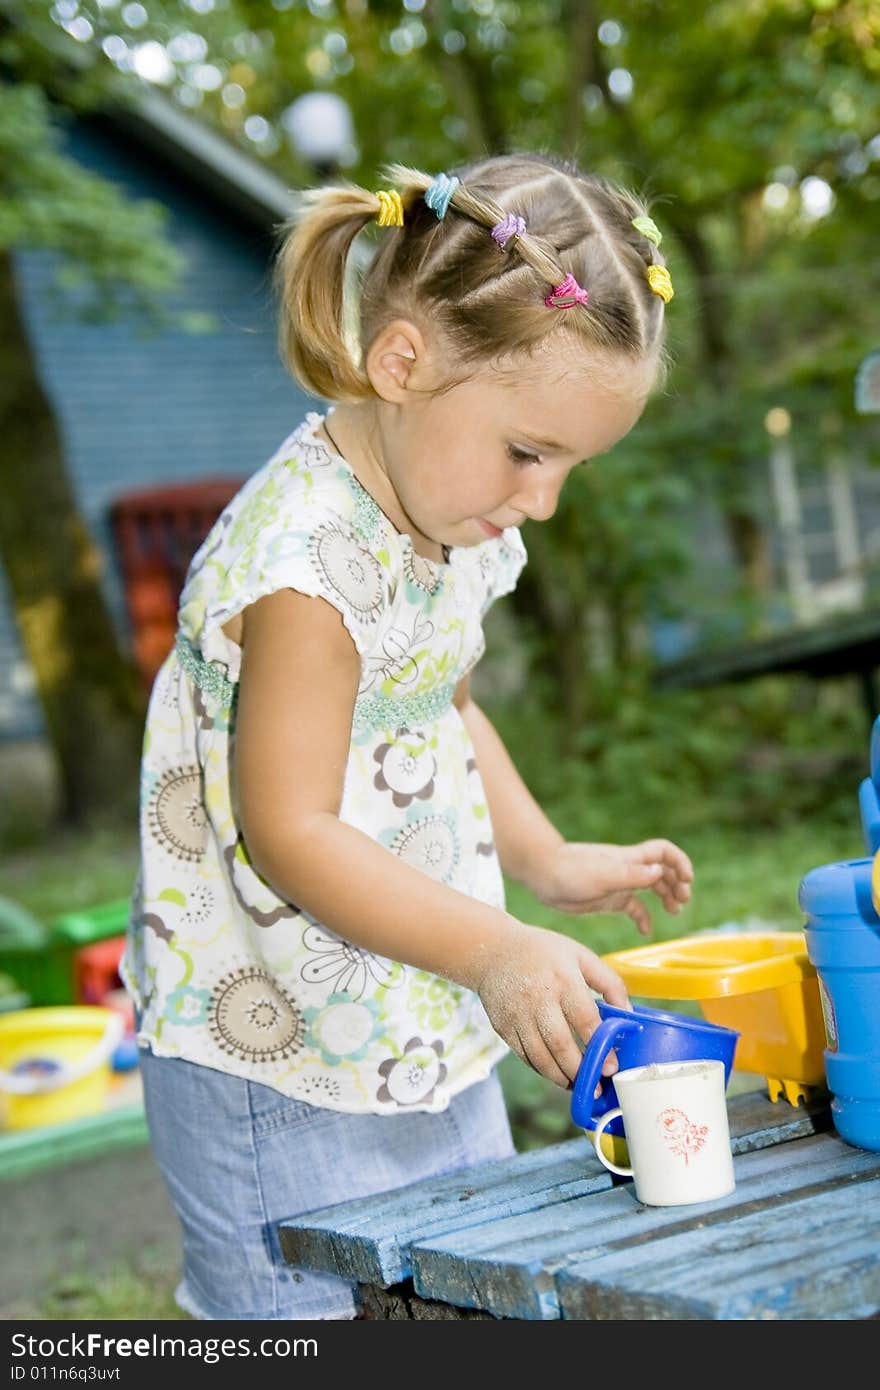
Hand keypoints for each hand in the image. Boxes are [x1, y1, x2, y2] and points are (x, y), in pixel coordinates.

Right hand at [474, 918, 629, 1088]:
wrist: (493, 950)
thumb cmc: (544, 952)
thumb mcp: (581, 956)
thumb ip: (610, 983)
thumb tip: (628, 1015)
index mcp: (563, 978)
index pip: (585, 1020)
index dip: (600, 1047)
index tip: (612, 1068)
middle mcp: (538, 997)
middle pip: (561, 1045)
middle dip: (581, 1071)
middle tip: (596, 1087)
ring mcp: (517, 1014)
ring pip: (540, 1057)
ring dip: (560, 1077)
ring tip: (577, 1085)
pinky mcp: (502, 1026)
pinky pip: (524, 1056)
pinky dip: (541, 1069)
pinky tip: (556, 1072)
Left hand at [533, 839, 693, 936]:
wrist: (543, 875)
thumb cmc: (570, 871)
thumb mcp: (603, 876)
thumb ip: (632, 875)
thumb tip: (660, 871)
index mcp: (629, 859)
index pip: (663, 853)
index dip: (679, 862)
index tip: (687, 880)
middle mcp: (628, 869)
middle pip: (662, 871)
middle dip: (677, 883)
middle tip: (681, 901)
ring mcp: (619, 884)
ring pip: (651, 888)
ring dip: (666, 897)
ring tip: (674, 911)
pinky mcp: (609, 898)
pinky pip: (633, 907)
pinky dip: (643, 917)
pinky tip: (646, 930)